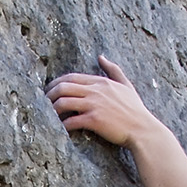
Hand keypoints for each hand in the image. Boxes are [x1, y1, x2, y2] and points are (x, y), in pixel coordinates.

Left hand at [45, 55, 164, 147]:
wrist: (143, 130)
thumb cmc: (135, 110)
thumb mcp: (126, 85)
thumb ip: (113, 70)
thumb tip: (101, 57)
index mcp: (101, 82)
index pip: (71, 77)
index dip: (55, 83)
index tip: (49, 91)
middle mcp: (96, 91)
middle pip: (63, 87)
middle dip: (49, 95)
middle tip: (43, 104)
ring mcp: (95, 105)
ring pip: (63, 102)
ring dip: (52, 109)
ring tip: (48, 116)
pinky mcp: (94, 120)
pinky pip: (71, 120)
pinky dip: (61, 125)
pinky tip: (59, 129)